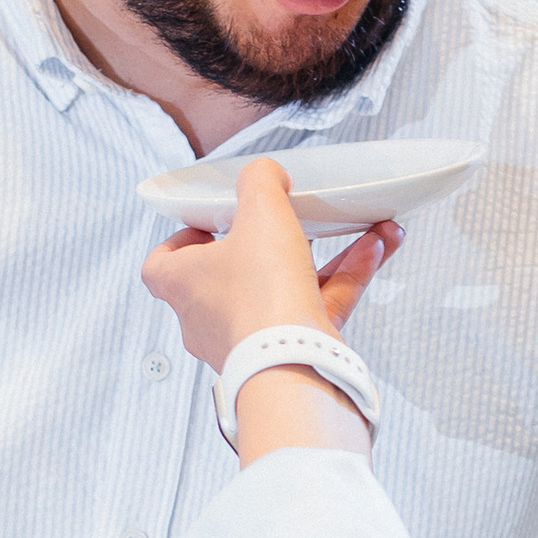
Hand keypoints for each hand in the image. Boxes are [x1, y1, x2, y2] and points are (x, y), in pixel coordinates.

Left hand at [143, 157, 400, 375]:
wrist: (293, 364)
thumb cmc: (260, 295)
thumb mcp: (259, 212)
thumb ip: (260, 181)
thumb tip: (266, 173)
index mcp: (183, 284)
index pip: (161, 264)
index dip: (181, 240)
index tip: (207, 223)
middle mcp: (208, 317)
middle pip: (230, 274)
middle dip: (265, 246)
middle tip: (285, 222)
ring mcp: (248, 338)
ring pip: (285, 290)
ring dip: (324, 258)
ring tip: (357, 228)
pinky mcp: (288, 351)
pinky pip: (316, 308)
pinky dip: (345, 279)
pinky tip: (375, 248)